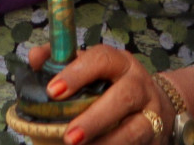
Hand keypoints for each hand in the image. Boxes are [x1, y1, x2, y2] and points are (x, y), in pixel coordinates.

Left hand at [29, 44, 171, 144]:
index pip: (101, 59)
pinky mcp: (155, 135)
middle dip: (94, 118)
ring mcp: (151, 111)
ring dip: (107, 141)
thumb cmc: (112, 86)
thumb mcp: (91, 69)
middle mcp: (138, 83)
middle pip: (123, 96)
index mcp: (119, 62)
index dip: (77, 73)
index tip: (52, 91)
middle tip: (68, 136)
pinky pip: (137, 143)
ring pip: (134, 128)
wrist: (157, 106)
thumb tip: (35, 57)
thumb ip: (61, 60)